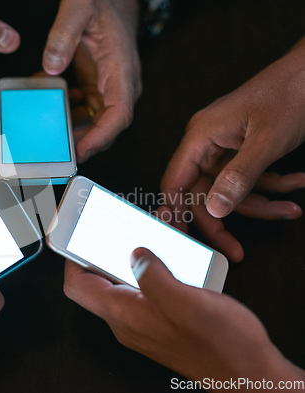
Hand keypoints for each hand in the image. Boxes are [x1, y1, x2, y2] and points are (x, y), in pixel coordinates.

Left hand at [42, 0, 141, 162]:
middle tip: (57, 154)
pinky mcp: (98, 89)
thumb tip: (51, 66)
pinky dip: (71, 120)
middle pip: (108, 127)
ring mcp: (109, 89)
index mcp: (121, 70)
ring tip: (50, 140)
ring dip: (76, 135)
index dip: (102, 136)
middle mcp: (120, 86)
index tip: (82, 150)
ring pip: (97, 125)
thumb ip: (64, 33)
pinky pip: (88, 114)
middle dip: (86, 144)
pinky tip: (53, 119)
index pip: (120, 114)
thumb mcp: (80, 6)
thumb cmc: (103, 1)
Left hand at [64, 248, 304, 385]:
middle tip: (120, 229)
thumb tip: (135, 253)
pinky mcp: (162, 320)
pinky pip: (147, 290)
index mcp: (124, 315)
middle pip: (101, 280)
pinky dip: (154, 270)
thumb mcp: (185, 301)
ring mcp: (145, 322)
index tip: (77, 237)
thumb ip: (153, 274)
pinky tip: (172, 258)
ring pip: (127, 283)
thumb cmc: (221, 345)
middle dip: (110, 250)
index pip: (78, 286)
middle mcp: (128, 321)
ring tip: (152, 236)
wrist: (250, 374)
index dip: (72, 259)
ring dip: (136, 257)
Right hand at [161, 38, 304, 260]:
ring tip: (290, 207)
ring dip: (260, 203)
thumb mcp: (265, 141)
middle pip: (202, 193)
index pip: (175, 182)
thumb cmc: (289, 93)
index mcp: (200, 137)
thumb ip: (239, 177)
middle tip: (237, 248)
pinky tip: (294, 183)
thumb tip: (215, 209)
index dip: (174, 213)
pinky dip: (271, 186)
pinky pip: (247, 178)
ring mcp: (224, 147)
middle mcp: (206, 144)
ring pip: (229, 190)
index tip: (183, 241)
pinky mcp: (241, 149)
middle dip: (225, 218)